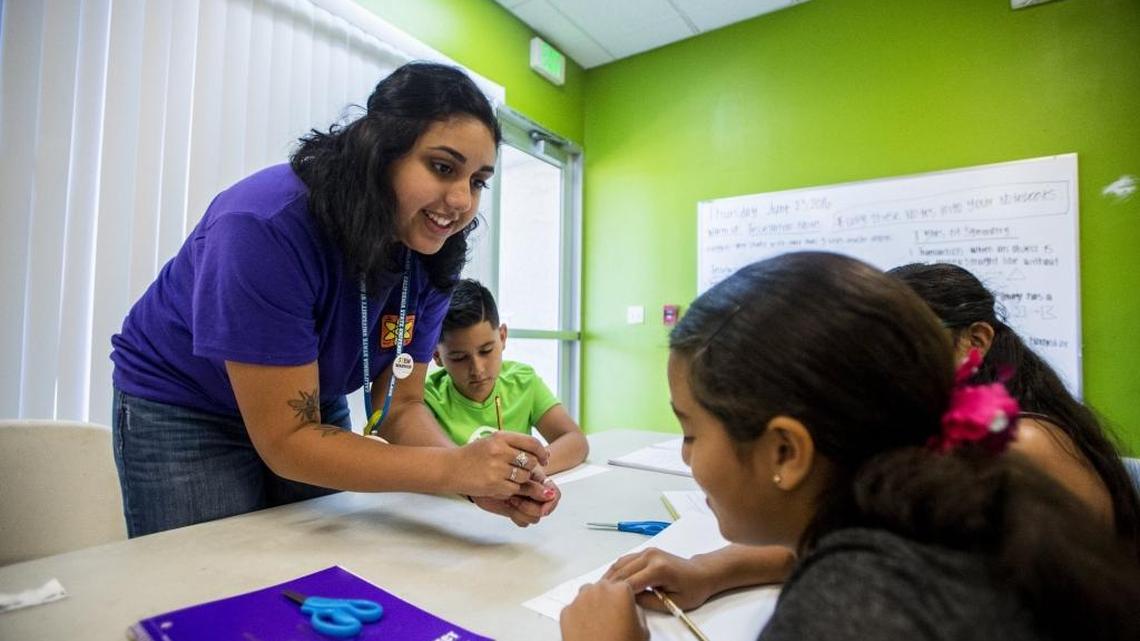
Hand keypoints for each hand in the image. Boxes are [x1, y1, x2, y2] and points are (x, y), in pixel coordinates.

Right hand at [447, 431, 548, 498]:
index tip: (544, 459)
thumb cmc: (472, 455)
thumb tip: (542, 453)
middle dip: (530, 468)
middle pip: (531, 461)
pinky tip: (500, 484)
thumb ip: (514, 445)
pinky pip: (514, 489)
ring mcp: (497, 468)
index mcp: (500, 437)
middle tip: (522, 470)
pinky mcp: (494, 484)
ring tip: (508, 477)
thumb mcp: (492, 442)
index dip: (542, 452)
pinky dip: (511, 489)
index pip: (532, 443)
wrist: (449, 468)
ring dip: (521, 479)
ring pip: (524, 477)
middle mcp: (500, 451)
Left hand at [471, 475, 560, 526]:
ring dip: (522, 511)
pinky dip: (516, 516)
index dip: (551, 503)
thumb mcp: (516, 472)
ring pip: (535, 518)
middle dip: (530, 507)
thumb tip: (549, 494)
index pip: (555, 494)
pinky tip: (507, 506)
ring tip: (509, 500)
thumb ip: (533, 484)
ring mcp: (526, 503)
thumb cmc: (497, 465)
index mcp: (539, 481)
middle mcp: (535, 494)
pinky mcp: (517, 512)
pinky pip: (524, 523)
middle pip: (545, 509)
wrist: (479, 474)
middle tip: (514, 498)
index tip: (543, 509)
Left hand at [561, 580, 647, 640]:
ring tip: (598, 624)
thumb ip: (637, 611)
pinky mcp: (566, 612)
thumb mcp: (643, 630)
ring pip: (586, 595)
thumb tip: (631, 609)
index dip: (625, 597)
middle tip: (612, 618)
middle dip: (607, 599)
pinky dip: (578, 617)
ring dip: (592, 604)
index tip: (625, 605)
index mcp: (621, 590)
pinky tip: (586, 630)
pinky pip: (574, 609)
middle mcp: (599, 590)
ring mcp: (580, 600)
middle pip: (604, 588)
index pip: (624, 585)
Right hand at [603, 548, 717, 611]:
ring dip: (609, 576)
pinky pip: (625, 560)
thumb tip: (628, 601)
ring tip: (601, 590)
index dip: (618, 594)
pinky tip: (610, 580)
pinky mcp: (646, 552)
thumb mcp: (672, 603)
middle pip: (622, 572)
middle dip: (609, 585)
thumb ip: (648, 602)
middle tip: (599, 598)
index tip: (609, 603)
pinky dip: (616, 570)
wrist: (701, 574)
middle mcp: (651, 556)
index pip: (630, 582)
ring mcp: (648, 552)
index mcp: (659, 568)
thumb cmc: (692, 589)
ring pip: (620, 564)